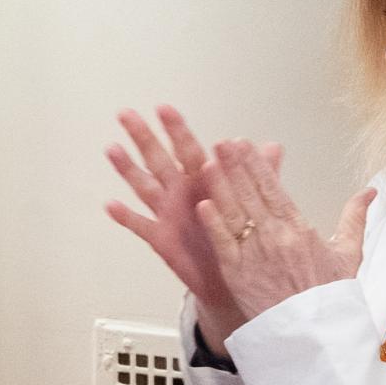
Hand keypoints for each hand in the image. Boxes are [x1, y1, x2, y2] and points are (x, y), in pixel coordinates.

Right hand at [105, 107, 280, 344]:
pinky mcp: (160, 238)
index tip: (164, 108)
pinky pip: (140, 225)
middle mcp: (180, 191)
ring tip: (112, 149)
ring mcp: (167, 213)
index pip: (188, 148)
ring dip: (128, 169)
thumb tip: (274, 146)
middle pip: (158, 159)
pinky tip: (111, 204)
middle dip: (143, 137)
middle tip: (126, 114)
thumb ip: (259, 175)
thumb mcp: (254, 203)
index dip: (176, 130)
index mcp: (202, 180)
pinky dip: (125, 216)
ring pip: (144, 186)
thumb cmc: (238, 235)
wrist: (230, 276)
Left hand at [197, 139, 374, 322]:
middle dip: (235, 166)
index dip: (257, 165)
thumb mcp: (348, 254)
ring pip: (234, 214)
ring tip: (206, 162)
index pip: (274, 188)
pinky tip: (203, 204)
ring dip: (219, 187)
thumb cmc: (328, 298)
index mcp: (299, 229)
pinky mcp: (238, 275)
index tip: (245, 144)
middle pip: (251, 194)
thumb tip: (370, 191)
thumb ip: (355, 218)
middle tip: (221, 143)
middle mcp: (276, 238)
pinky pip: (223, 245)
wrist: (314, 335)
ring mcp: (254, 256)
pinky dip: (213, 224)